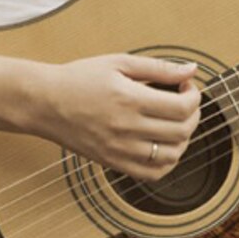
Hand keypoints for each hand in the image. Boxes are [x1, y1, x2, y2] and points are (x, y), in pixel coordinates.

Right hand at [32, 54, 202, 179]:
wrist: (44, 103)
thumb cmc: (79, 79)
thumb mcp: (118, 63)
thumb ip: (158, 68)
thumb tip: (191, 69)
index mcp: (130, 99)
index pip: (182, 107)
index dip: (194, 96)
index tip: (185, 86)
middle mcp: (127, 128)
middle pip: (182, 131)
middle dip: (193, 114)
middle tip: (184, 101)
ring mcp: (120, 149)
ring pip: (172, 155)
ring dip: (183, 139)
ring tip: (174, 122)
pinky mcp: (113, 163)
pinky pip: (152, 174)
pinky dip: (167, 162)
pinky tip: (162, 145)